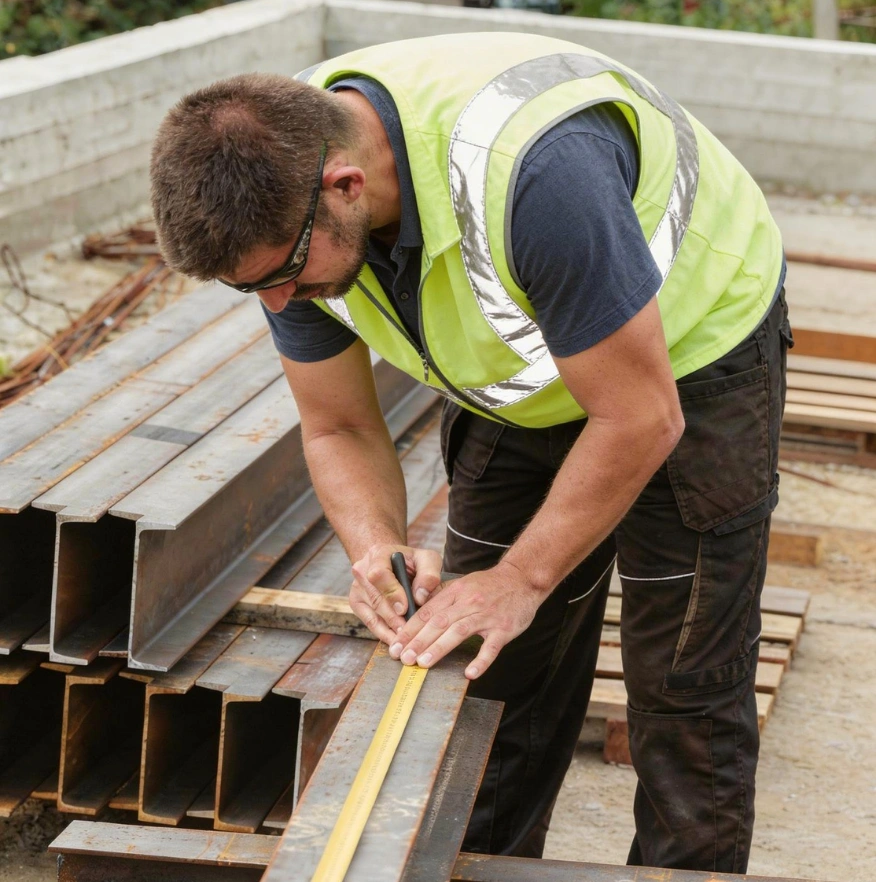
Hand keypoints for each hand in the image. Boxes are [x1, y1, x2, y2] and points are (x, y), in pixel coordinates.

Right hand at [350, 544, 442, 643]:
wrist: (393, 563)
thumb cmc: (412, 562)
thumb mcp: (426, 560)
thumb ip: (428, 574)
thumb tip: (420, 597)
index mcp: (378, 554)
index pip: (378, 574)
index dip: (392, 593)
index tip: (404, 608)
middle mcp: (362, 569)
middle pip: (375, 598)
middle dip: (392, 617)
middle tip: (407, 632)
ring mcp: (357, 587)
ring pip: (371, 612)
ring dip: (389, 628)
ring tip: (404, 640)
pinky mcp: (357, 602)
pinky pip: (369, 621)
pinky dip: (383, 633)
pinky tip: (396, 641)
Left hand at [388, 560, 543, 679]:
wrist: (522, 579)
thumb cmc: (490, 585)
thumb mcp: (463, 584)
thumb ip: (442, 597)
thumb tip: (417, 611)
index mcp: (456, 592)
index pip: (428, 611)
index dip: (410, 629)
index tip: (396, 644)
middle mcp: (469, 603)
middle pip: (439, 622)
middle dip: (418, 641)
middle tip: (403, 658)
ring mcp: (487, 616)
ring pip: (459, 632)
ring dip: (439, 648)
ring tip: (423, 663)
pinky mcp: (504, 629)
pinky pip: (491, 647)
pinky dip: (481, 661)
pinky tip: (470, 673)